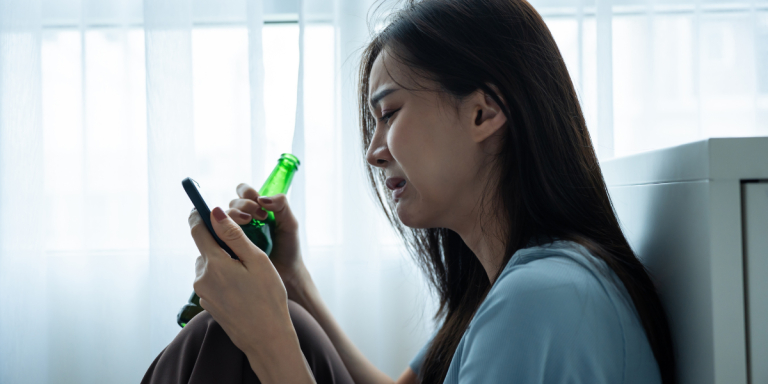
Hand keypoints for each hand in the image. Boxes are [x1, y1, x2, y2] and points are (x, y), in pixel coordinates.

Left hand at [189, 207, 312, 382]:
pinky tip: (243, 291)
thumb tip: (215, 212)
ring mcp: (203, 293)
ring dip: (224, 264)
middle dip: (222, 246)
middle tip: (247, 256)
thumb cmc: (268, 299)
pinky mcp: (207, 305)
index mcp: (213, 263)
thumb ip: (234, 235)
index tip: (206, 208)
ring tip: (248, 278)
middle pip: (206, 248)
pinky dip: (224, 280)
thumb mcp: (257, 261)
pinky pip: (212, 282)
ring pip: (210, 266)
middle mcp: (202, 278)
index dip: (201, 215)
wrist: (267, 339)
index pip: (197, 229)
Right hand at [227, 183, 309, 299]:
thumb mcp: (290, 224)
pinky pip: (218, 236)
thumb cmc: (289, 248)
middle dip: (243, 206)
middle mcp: (243, 219)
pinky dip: (222, 233)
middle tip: (257, 217)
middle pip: (232, 204)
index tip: (261, 205)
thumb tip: (262, 198)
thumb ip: (282, 206)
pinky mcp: (228, 247)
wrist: (287, 274)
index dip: (247, 193)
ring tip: (247, 224)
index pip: (244, 191)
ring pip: (223, 218)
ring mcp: (235, 233)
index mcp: (257, 208)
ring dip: (233, 217)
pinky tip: (233, 238)